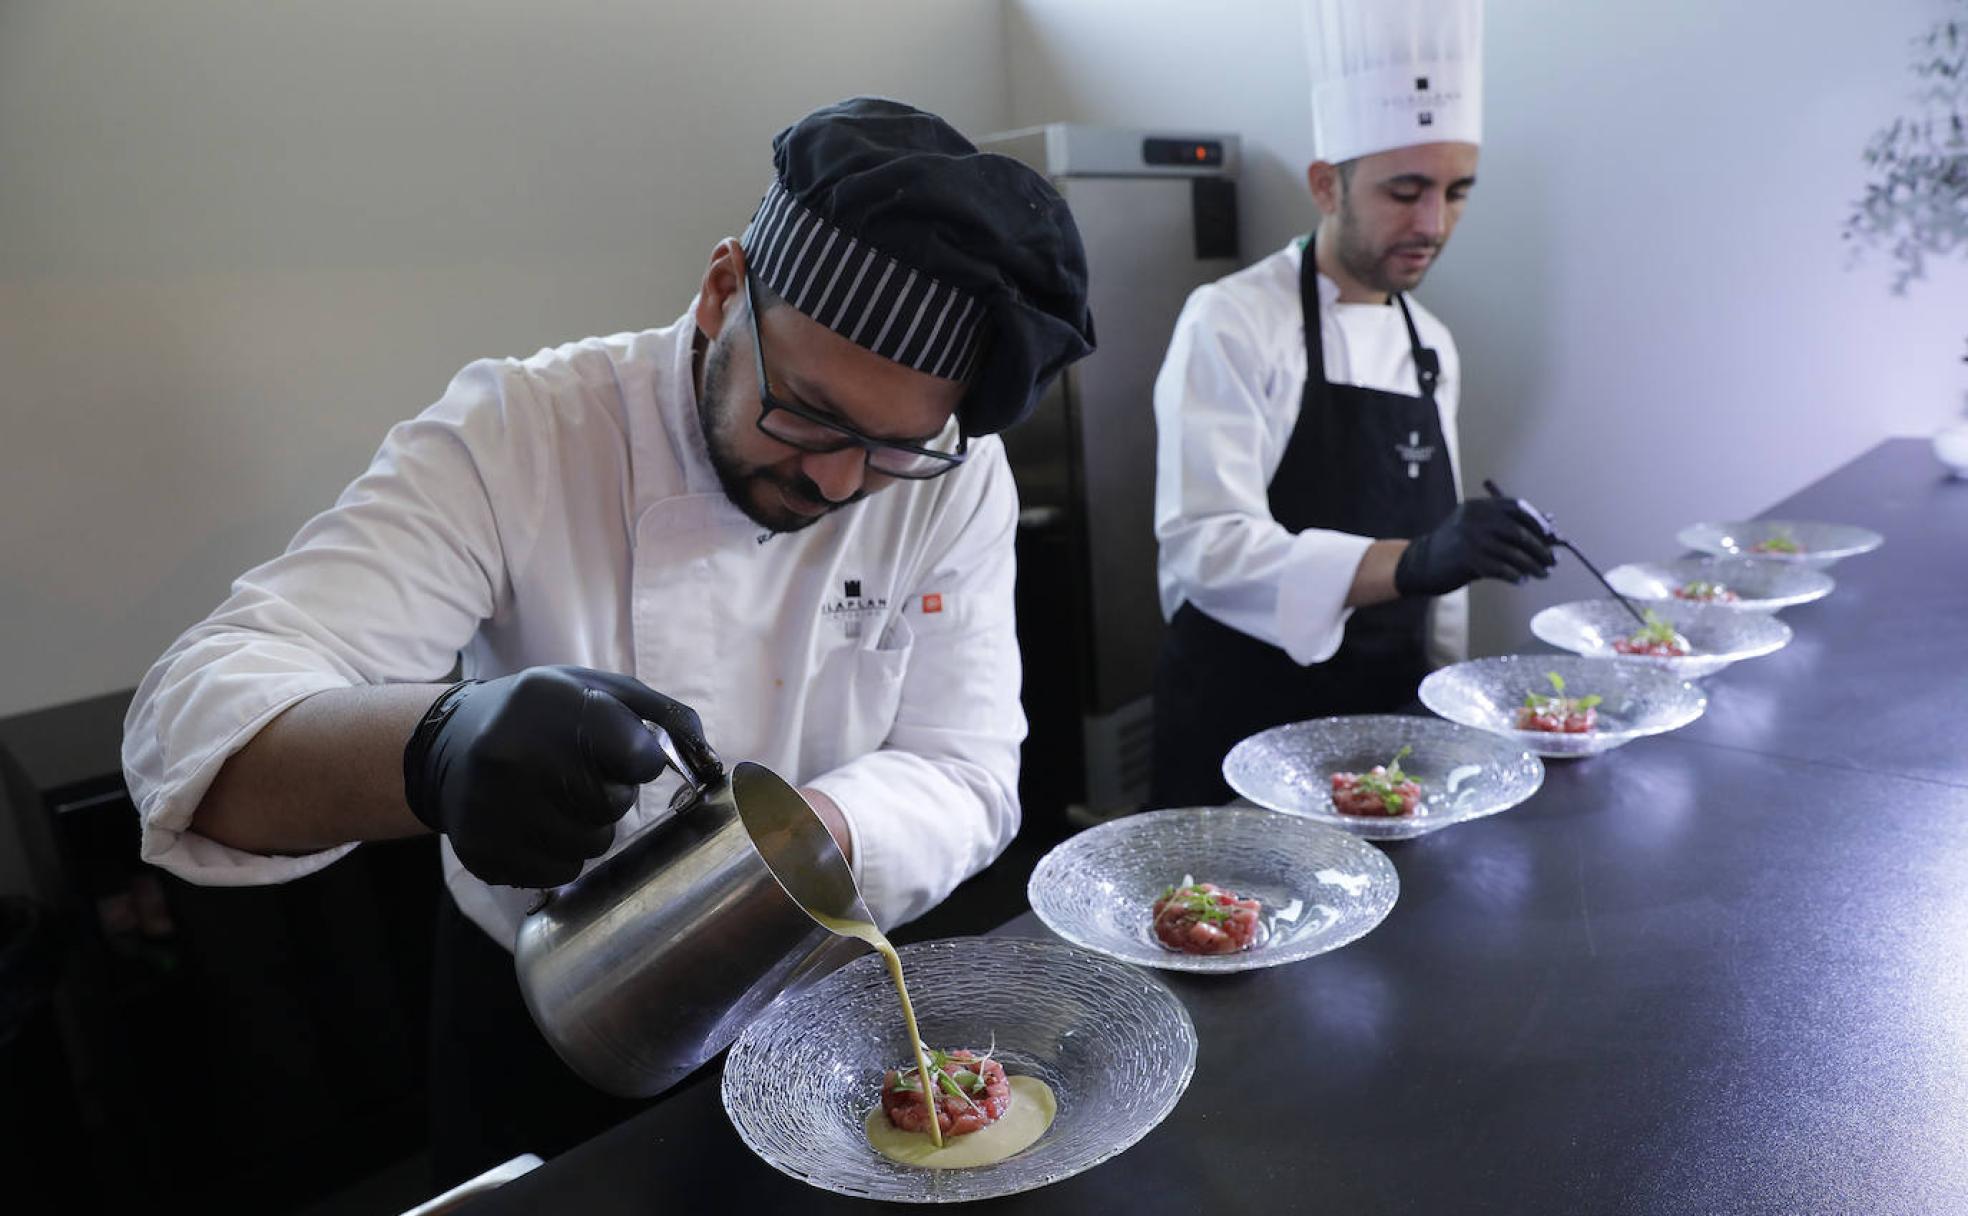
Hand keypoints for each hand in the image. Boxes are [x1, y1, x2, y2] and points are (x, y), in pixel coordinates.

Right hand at [401, 666, 720, 886]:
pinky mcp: (481, 849)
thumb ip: (660, 714)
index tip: (626, 757)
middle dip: (612, 797)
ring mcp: (488, 805)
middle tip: (582, 778)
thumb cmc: (542, 717)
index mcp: (549, 702)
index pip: (638, 756)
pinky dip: (561, 856)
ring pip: (590, 847)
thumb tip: (710, 757)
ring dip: (589, 829)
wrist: (450, 746)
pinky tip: (537, 825)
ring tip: (559, 800)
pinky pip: (559, 874)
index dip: (641, 763)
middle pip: (613, 806)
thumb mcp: (594, 689)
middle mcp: (510, 752)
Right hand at [1394, 498, 1555, 596]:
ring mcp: (1471, 539)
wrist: (1420, 564)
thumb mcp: (1476, 529)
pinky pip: (1501, 568)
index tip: (1550, 536)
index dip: (1537, 521)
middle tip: (1552, 561)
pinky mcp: (1468, 560)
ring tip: (1543, 574)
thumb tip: (1548, 532)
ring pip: (1513, 553)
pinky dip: (1515, 575)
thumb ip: (1505, 528)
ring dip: (1533, 565)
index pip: (1517, 507)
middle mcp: (1475, 519)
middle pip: (1519, 531)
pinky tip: (1522, 580)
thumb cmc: (1454, 548)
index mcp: (1478, 506)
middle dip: (1540, 548)